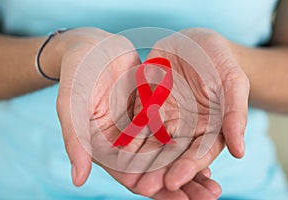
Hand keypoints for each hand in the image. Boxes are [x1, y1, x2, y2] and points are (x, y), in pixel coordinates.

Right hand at [54, 27, 221, 199]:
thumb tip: (78, 180)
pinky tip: (208, 151)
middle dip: (181, 186)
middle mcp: (124, 143)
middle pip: (155, 170)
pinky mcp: (152, 112)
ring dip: (188, 168)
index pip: (132, 177)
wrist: (91, 46)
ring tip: (214, 183)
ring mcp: (140, 127)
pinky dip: (188, 142)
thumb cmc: (76, 74)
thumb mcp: (73, 105)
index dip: (156, 190)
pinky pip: (173, 129)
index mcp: (105, 148)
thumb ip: (76, 140)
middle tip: (209, 197)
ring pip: (167, 153)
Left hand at [123, 28, 248, 194]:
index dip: (187, 168)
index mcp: (209, 129)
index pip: (198, 153)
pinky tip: (117, 146)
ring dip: (140, 160)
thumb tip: (239, 151)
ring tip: (127, 176)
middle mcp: (186, 129)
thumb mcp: (233, 83)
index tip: (174, 181)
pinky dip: (128, 134)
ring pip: (151, 143)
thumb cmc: (220, 61)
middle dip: (158, 171)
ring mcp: (165, 117)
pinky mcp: (147, 104)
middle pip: (172, 154)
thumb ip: (235, 115)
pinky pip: (136, 121)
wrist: (196, 41)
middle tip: (144, 188)